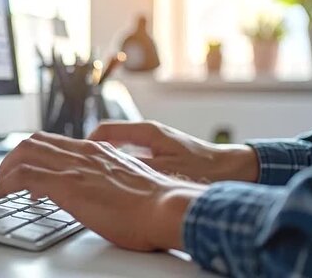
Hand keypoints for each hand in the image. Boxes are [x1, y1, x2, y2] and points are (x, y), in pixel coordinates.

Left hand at [0, 132, 206, 251]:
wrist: (167, 208)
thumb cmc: (155, 203)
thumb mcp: (128, 182)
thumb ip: (108, 179)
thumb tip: (97, 191)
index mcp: (96, 151)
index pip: (54, 141)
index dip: (34, 153)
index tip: (25, 170)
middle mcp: (82, 153)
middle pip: (34, 142)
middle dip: (12, 158)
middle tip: (5, 178)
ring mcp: (74, 167)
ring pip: (24, 153)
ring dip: (4, 170)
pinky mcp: (67, 185)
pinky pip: (23, 176)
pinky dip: (4, 183)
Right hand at [88, 121, 259, 183]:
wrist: (234, 169)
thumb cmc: (204, 169)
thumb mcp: (167, 172)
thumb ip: (138, 170)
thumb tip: (112, 172)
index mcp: (147, 132)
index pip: (106, 130)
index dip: (87, 143)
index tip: (77, 158)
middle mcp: (148, 133)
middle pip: (109, 138)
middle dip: (92, 152)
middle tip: (80, 167)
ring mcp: (154, 141)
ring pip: (119, 147)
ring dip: (106, 160)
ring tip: (95, 176)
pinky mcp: (160, 152)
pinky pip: (131, 155)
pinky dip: (120, 165)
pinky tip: (119, 182)